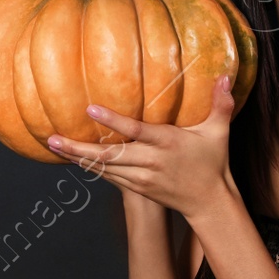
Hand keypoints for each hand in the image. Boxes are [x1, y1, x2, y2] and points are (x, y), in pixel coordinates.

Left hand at [46, 75, 236, 221]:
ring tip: (53, 144)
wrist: (209, 203)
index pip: (135, 131)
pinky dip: (88, 166)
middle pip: (109, 155)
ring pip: (103, 168)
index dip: (113, 120)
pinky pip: (108, 176)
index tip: (90, 108)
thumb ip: (221, 103)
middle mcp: (150, 162)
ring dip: (77, 157)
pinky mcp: (137, 187)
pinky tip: (71, 156)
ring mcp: (141, 178)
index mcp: (167, 144)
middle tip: (52, 137)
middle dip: (79, 147)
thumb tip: (226, 75)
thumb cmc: (213, 163)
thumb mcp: (219, 133)